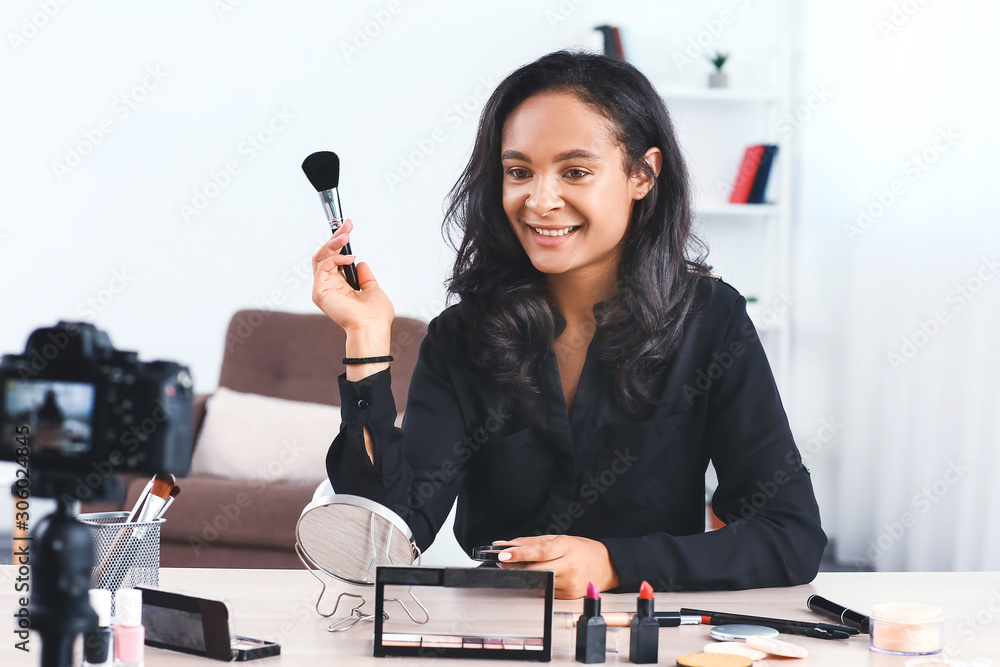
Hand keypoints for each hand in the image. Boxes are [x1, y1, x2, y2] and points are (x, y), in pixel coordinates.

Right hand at [311, 218, 393, 332]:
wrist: (372, 327)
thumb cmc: (375, 316)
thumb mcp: (373, 289)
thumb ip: (365, 276)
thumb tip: (360, 263)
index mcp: (341, 287)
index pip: (334, 259)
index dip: (340, 242)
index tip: (348, 227)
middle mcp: (330, 286)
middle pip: (324, 255)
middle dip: (335, 238)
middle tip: (346, 225)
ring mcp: (323, 288)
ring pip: (320, 258)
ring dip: (333, 243)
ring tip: (345, 235)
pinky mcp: (319, 291)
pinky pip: (324, 267)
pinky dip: (336, 258)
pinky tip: (349, 258)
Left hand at [493, 535, 620, 598]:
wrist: (606, 566)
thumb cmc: (581, 550)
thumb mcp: (559, 539)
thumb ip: (532, 542)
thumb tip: (508, 545)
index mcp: (568, 547)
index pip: (540, 552)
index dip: (520, 554)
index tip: (504, 554)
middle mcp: (570, 566)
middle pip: (536, 569)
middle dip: (516, 567)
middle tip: (503, 562)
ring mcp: (570, 583)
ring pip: (539, 581)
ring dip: (525, 575)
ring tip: (519, 567)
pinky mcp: (568, 596)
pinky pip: (545, 590)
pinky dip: (537, 583)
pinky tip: (538, 576)